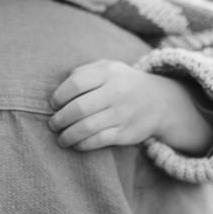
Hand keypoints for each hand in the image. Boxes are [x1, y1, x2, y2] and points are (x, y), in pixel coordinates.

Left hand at [48, 61, 212, 153]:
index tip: (54, 105)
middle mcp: (116, 92)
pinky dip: (82, 145)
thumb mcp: (108, 68)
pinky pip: (98, 141)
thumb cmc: (122, 83)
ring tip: (60, 138)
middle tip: (53, 124)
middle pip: (79, 108)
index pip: (76, 83)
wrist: (159, 101)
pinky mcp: (126, 133)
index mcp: (108, 73)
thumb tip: (59, 89)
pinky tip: (76, 144)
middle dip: (60, 119)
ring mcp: (122, 114)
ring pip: (87, 127)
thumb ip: (84, 72)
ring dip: (67, 135)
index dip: (59, 96)